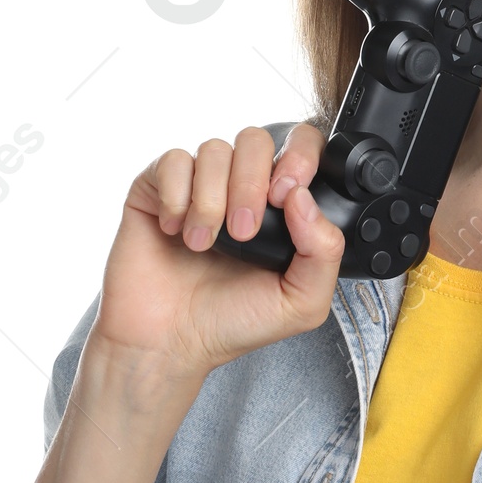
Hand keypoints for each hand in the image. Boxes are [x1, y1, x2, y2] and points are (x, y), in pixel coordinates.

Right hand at [92, 122, 344, 377]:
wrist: (169, 343)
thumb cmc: (231, 323)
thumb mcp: (301, 302)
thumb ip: (324, 252)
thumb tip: (303, 199)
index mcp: (280, 207)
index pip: (301, 146)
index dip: (299, 158)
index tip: (286, 196)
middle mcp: (239, 188)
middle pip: (256, 139)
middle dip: (252, 183)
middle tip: (243, 232)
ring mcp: (198, 185)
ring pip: (214, 149)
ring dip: (212, 200)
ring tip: (205, 244)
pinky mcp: (157, 188)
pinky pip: (172, 161)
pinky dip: (177, 197)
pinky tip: (176, 230)